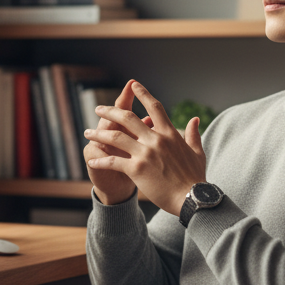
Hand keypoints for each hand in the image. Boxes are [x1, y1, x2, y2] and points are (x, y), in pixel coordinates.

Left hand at [84, 81, 206, 215]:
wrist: (191, 198)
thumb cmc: (195, 177)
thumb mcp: (197, 152)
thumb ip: (193, 134)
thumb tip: (195, 119)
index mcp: (170, 134)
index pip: (155, 107)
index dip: (143, 94)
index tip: (133, 85)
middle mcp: (156, 140)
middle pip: (128, 118)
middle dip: (110, 111)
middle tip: (98, 109)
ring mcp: (145, 153)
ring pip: (115, 136)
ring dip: (99, 133)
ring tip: (88, 132)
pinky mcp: (136, 169)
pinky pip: (113, 160)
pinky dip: (101, 160)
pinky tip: (92, 160)